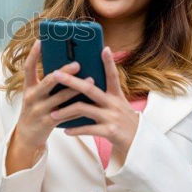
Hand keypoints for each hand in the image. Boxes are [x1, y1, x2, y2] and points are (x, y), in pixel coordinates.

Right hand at [13, 39, 94, 150]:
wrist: (27, 135)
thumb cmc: (36, 110)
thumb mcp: (35, 95)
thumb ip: (46, 83)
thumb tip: (65, 67)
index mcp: (28, 87)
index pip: (28, 68)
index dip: (33, 54)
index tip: (40, 41)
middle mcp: (32, 97)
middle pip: (48, 81)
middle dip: (64, 72)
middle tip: (78, 64)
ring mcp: (39, 110)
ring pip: (60, 97)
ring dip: (77, 88)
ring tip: (92, 81)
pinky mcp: (47, 122)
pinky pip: (66, 113)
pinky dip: (79, 107)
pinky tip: (90, 102)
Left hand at [50, 46, 139, 164]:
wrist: (138, 143)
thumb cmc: (121, 120)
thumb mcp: (117, 104)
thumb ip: (103, 94)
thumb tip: (85, 81)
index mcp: (116, 95)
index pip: (112, 75)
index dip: (109, 62)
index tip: (104, 48)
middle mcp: (114, 103)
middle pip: (90, 89)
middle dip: (71, 81)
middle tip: (55, 75)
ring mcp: (112, 117)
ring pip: (84, 109)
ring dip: (65, 111)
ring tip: (52, 114)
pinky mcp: (110, 131)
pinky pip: (88, 129)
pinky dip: (75, 130)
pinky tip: (65, 130)